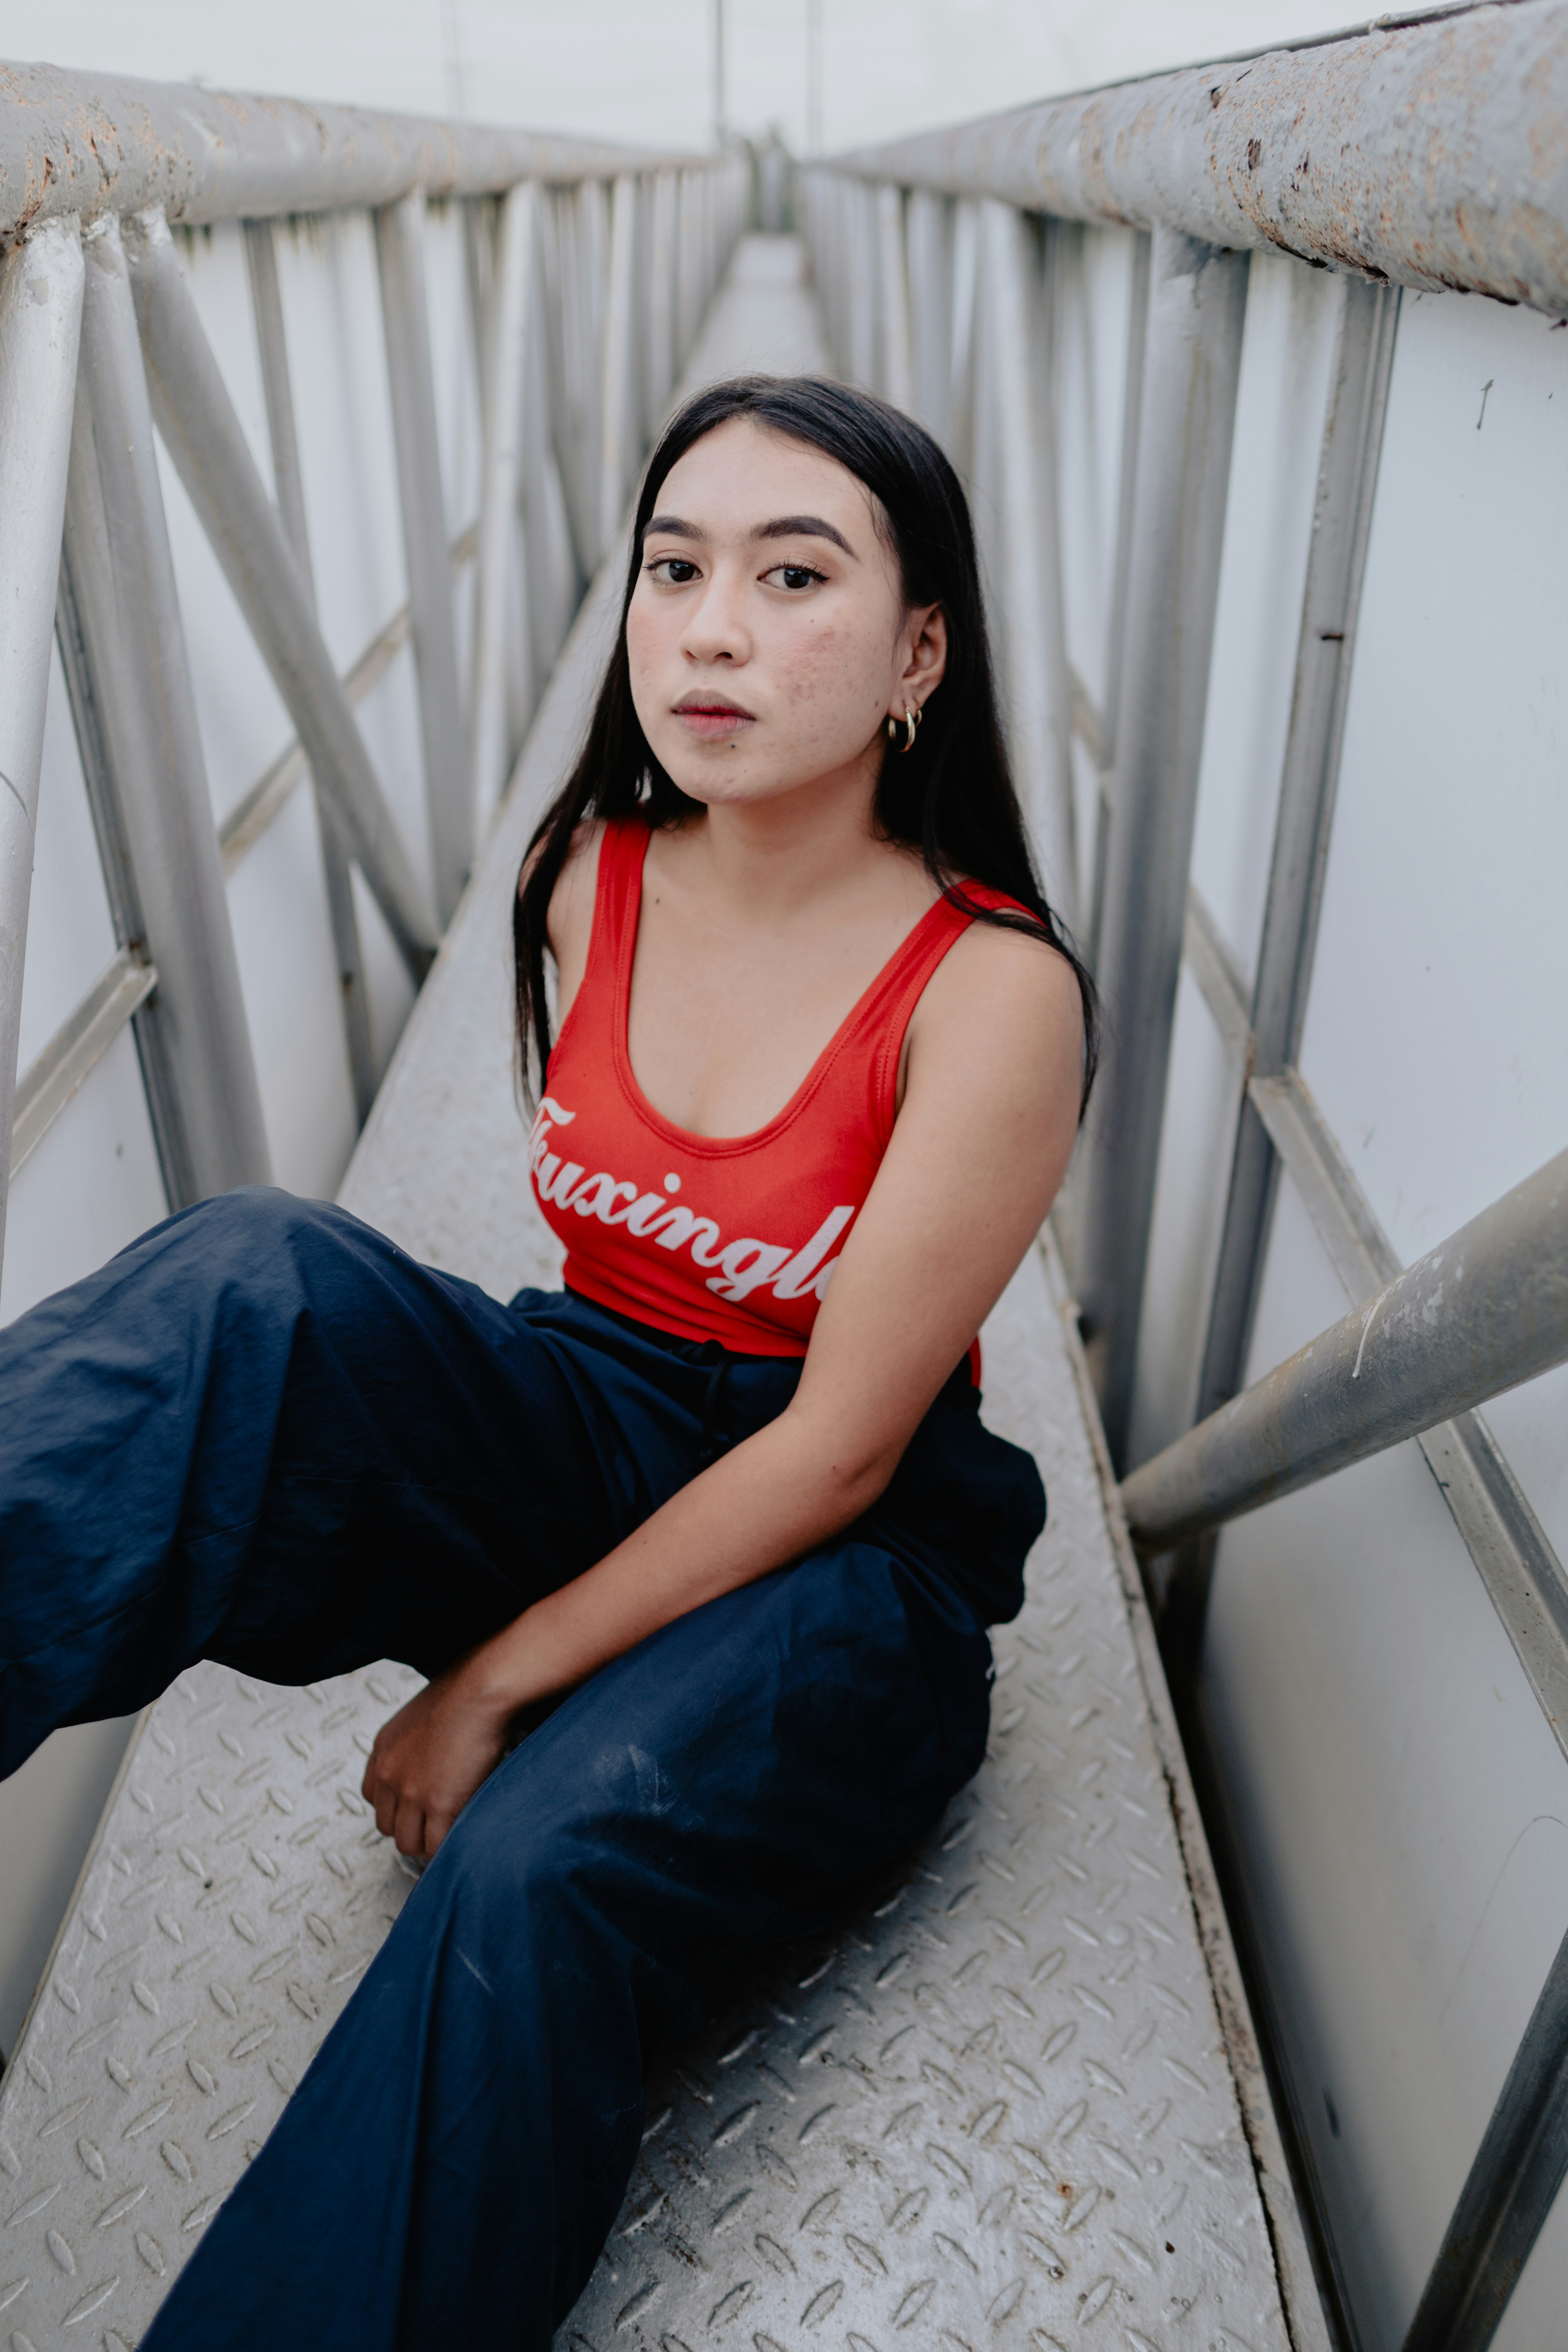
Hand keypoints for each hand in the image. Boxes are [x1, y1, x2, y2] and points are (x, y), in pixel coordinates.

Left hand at [361, 1655, 515, 1859]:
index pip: (372, 1797)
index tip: (415, 1808)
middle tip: (436, 1826)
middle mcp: (389, 1774)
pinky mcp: (439, 1804)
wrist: (479, 1688)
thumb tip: (433, 1756)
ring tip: (450, 1836)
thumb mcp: (421, 1714)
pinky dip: (448, 1846)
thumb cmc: (463, 1690)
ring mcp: (411, 1792)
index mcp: (383, 1750)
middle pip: (386, 1825)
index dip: (395, 1807)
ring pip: (408, 1842)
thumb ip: (416, 1741)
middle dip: (410, 1828)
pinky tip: (463, 1833)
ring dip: (427, 1843)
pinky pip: (437, 1844)